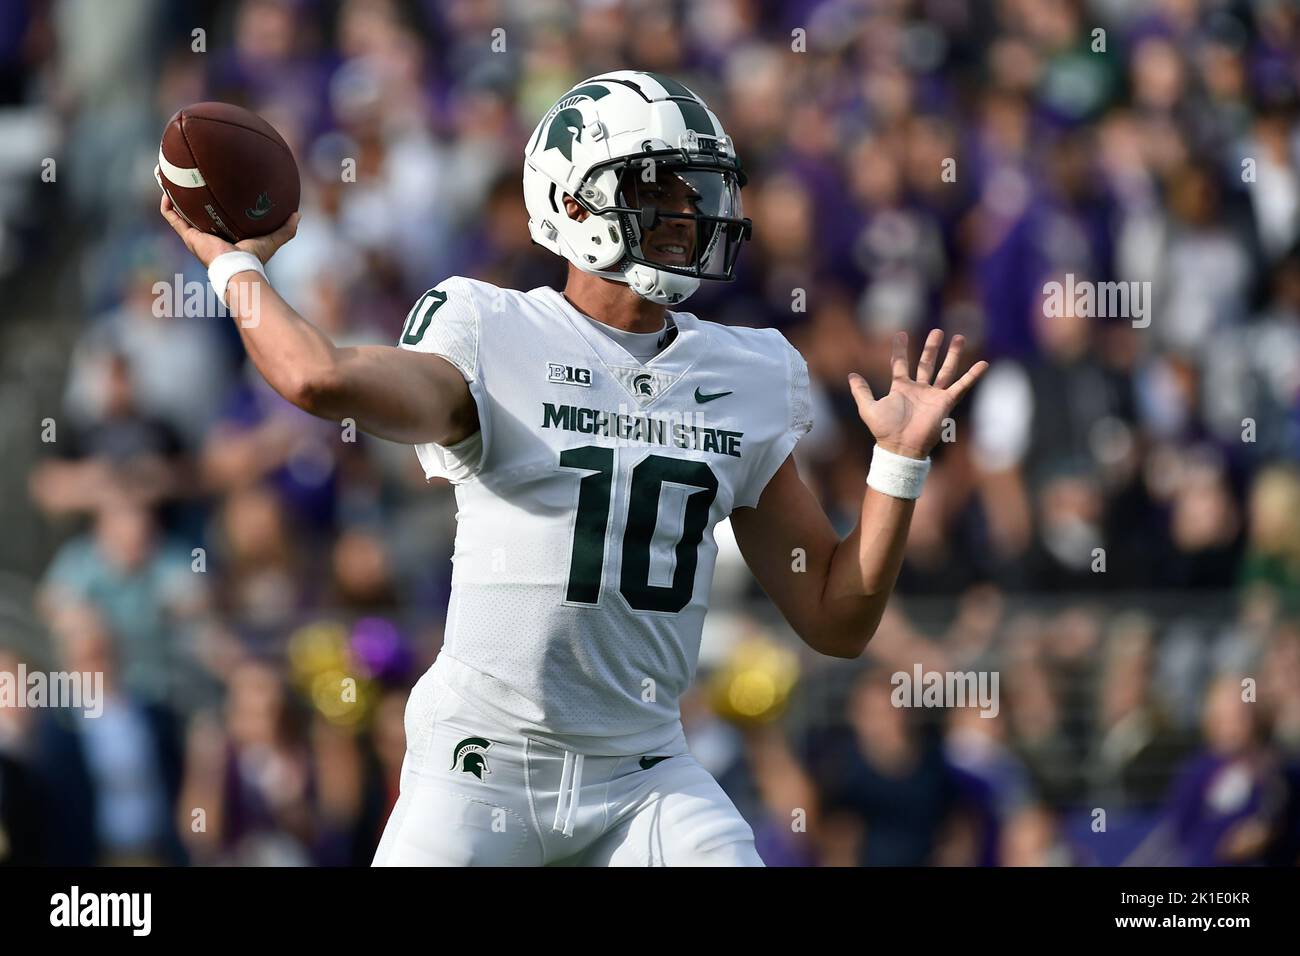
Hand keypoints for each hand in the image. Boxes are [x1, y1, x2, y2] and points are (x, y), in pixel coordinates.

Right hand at [157, 174, 299, 267]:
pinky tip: (166, 187)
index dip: (211, 203)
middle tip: (184, 175)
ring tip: (166, 175)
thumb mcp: (273, 239)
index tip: (210, 186)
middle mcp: (207, 235)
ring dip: (171, 194)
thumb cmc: (255, 258)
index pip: (215, 216)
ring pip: (178, 212)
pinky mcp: (188, 237)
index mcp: (223, 234)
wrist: (239, 269)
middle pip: (194, 212)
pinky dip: (167, 204)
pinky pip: (172, 217)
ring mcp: (195, 236)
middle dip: (188, 195)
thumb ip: (286, 229)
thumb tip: (298, 214)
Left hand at [849, 329, 987, 459]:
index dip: (899, 349)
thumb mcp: (868, 408)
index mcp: (900, 387)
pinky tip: (983, 364)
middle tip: (937, 331)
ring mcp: (933, 395)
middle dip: (932, 347)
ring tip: (958, 337)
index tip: (900, 334)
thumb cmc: (884, 430)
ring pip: (945, 370)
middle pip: (926, 363)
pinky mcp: (945, 403)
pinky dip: (972, 376)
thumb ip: (861, 391)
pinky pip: (961, 386)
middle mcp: (918, 389)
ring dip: (952, 354)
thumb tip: (851, 375)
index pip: (900, 363)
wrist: (901, 448)